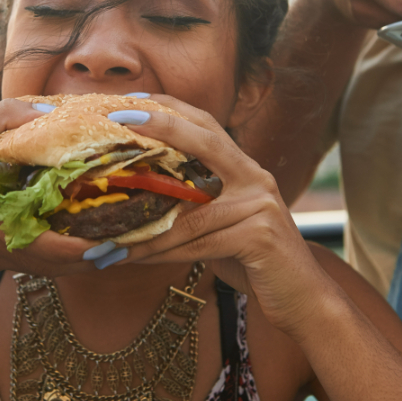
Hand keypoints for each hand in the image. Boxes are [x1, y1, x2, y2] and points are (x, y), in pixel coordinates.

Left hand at [115, 95, 329, 339]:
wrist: (304, 299)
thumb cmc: (253, 260)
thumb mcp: (224, 222)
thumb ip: (194, 201)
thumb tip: (137, 193)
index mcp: (244, 168)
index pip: (205, 124)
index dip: (168, 108)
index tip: (127, 101)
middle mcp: (254, 177)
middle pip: (203, 140)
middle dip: (159, 124)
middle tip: (115, 118)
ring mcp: (260, 204)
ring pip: (187, 210)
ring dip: (139, 225)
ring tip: (97, 234)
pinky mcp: (260, 236)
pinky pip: (197, 243)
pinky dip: (158, 252)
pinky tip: (127, 259)